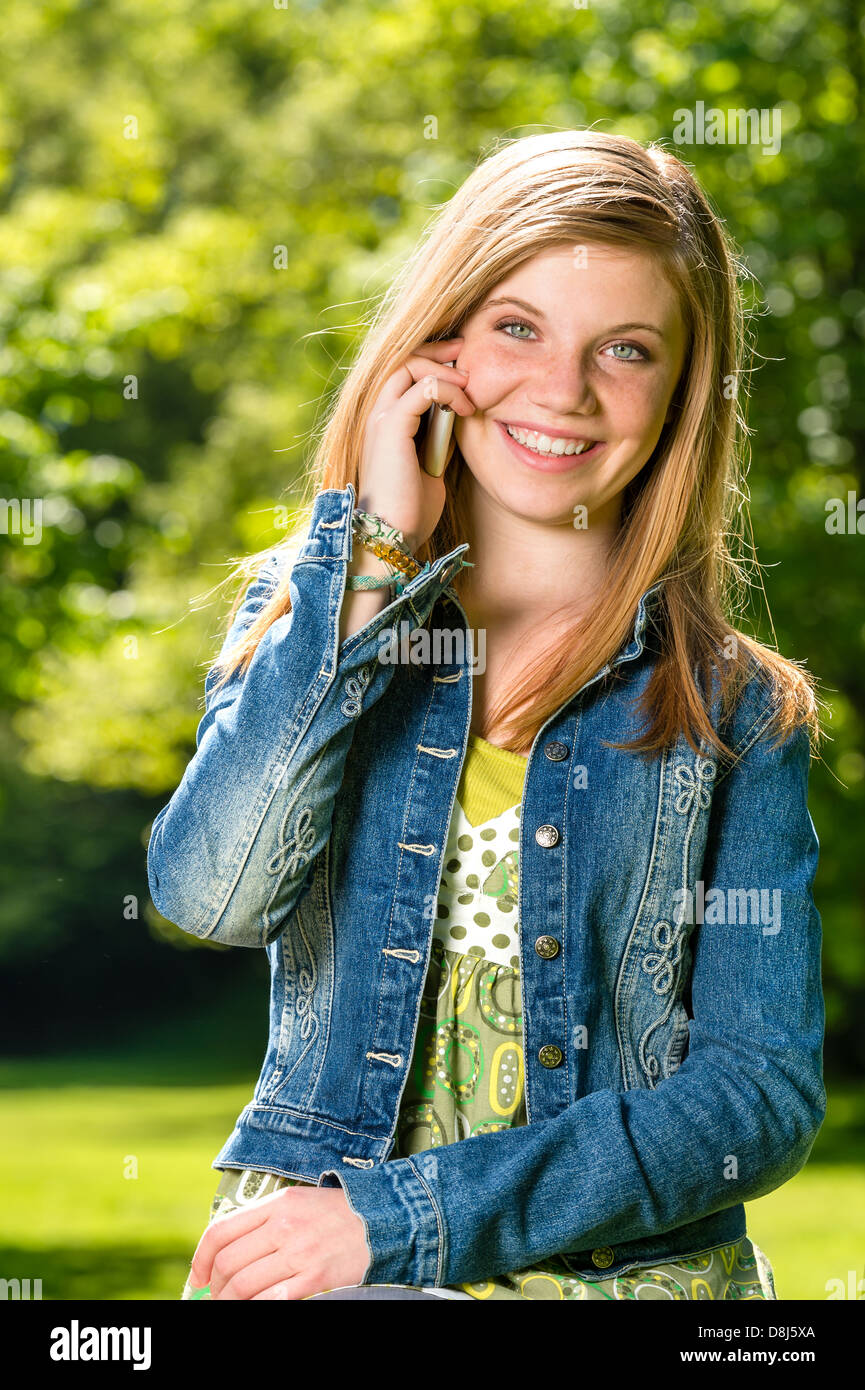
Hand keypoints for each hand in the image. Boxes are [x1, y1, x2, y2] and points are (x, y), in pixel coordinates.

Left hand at [187, 1183, 370, 1300]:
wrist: (383, 1220)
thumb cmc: (338, 1213)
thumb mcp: (299, 1201)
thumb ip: (265, 1219)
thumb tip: (230, 1248)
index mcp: (277, 1204)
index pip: (222, 1231)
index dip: (201, 1258)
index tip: (198, 1276)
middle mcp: (284, 1226)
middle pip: (229, 1263)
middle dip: (215, 1287)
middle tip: (215, 1297)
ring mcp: (299, 1253)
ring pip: (244, 1286)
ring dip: (230, 1302)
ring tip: (231, 1306)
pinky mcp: (315, 1278)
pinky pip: (272, 1300)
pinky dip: (256, 1307)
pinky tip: (256, 1307)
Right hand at [359, 335, 474, 549]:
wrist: (391, 537)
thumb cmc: (410, 512)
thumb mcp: (429, 469)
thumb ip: (436, 442)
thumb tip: (456, 424)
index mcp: (383, 423)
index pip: (401, 373)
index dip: (430, 361)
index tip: (461, 364)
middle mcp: (376, 415)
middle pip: (402, 359)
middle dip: (436, 350)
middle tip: (466, 351)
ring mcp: (380, 418)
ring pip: (409, 366)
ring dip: (444, 368)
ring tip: (470, 384)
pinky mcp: (391, 427)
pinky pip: (423, 388)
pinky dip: (448, 390)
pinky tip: (466, 408)